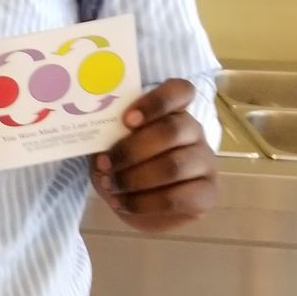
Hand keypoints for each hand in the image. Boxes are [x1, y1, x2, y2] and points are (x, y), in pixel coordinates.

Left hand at [90, 80, 216, 232]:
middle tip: (104, 164)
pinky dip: (143, 203)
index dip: (156, 101)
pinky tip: (123, 203)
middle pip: (172, 131)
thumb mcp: (109, 145)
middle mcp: (193, 132)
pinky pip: (176, 198)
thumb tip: (89, 125)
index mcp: (171, 111)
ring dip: (134, 179)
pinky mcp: (207, 193)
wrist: (136, 204)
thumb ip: (107, 132)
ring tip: (110, 186)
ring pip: (174, 166)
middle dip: (131, 150)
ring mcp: (204, 162)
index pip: (179, 91)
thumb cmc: (122, 165)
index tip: (127, 120)